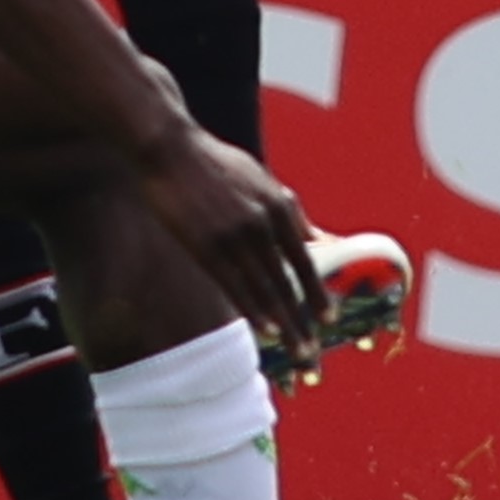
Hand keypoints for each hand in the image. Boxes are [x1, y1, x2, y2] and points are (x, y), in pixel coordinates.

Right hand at [139, 121, 322, 354]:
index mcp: (280, 205)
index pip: (305, 258)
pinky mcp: (207, 246)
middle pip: (289, 281)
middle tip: (315, 350)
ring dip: (283, 323)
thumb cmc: (217, 164)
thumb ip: (290, 212)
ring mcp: (236, 236)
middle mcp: (264, 222)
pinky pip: (235, 286)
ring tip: (297, 349)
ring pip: (265, 289)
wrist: (170, 149)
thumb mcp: (262, 180)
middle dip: (303, 319)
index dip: (316, 291)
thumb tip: (321, 238)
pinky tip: (265, 331)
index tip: (328, 317)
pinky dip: (253, 310)